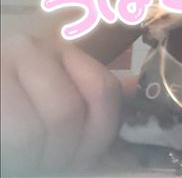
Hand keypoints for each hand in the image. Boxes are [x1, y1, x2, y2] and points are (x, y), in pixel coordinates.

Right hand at [1, 34, 121, 175]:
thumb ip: (89, 93)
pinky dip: (13, 158)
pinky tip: (10, 159)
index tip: (81, 161)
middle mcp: (27, 48)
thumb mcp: (49, 90)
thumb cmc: (13, 99)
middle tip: (47, 168)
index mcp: (57, 50)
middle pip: (67, 113)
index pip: (102, 91)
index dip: (99, 137)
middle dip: (60, 156)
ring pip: (30, 129)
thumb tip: (136, 91)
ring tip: (24, 164)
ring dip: (32, 161)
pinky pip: (9, 134)